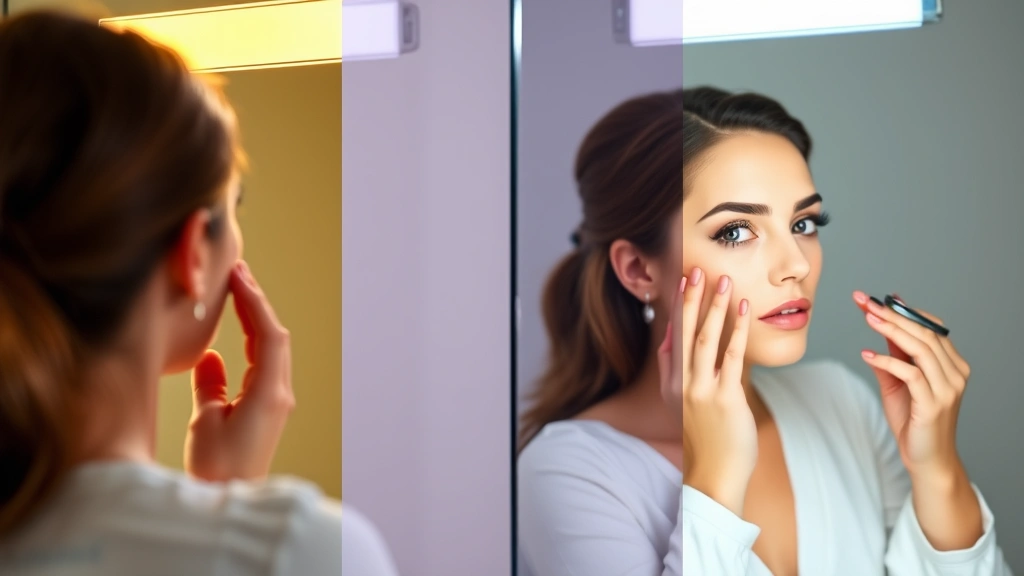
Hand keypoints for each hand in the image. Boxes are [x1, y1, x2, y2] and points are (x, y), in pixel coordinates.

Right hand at [185, 260, 294, 481]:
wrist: (228, 502)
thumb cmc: (216, 470)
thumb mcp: (205, 422)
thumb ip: (209, 386)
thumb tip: (211, 359)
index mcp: (269, 394)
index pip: (269, 336)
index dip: (254, 302)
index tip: (238, 275)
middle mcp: (278, 395)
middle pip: (274, 339)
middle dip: (257, 304)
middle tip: (238, 274)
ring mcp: (275, 404)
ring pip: (270, 352)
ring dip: (255, 323)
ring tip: (236, 293)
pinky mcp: (264, 414)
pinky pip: (260, 371)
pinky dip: (248, 349)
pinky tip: (225, 345)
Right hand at [667, 268, 753, 514]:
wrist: (714, 476)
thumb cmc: (706, 441)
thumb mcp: (683, 403)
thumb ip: (677, 370)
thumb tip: (673, 339)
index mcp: (673, 383)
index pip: (674, 336)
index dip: (678, 308)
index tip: (682, 281)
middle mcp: (683, 383)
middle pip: (686, 333)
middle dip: (692, 299)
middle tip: (697, 270)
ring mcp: (703, 391)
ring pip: (706, 340)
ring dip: (714, 308)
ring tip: (723, 281)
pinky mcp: (726, 399)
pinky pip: (732, 358)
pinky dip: (737, 331)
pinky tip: (743, 310)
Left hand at [852, 291, 969, 474]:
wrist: (925, 459)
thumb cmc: (913, 421)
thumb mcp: (898, 382)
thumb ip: (893, 356)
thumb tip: (879, 326)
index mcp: (951, 365)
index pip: (930, 328)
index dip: (904, 311)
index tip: (876, 300)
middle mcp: (955, 373)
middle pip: (924, 334)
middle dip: (893, 314)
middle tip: (866, 301)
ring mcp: (947, 388)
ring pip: (920, 349)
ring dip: (890, 330)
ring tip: (867, 317)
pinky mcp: (933, 404)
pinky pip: (910, 374)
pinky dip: (887, 361)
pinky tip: (867, 354)